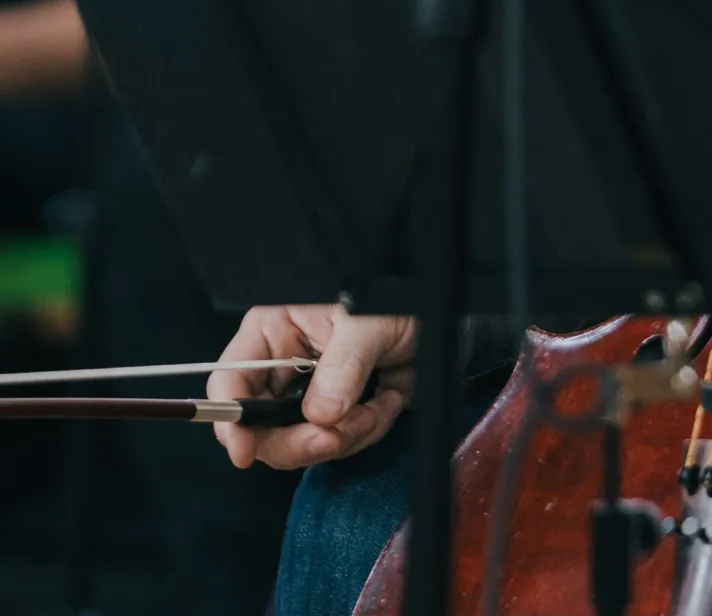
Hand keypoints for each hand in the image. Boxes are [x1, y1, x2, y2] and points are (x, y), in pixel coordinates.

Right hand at [210, 304, 416, 470]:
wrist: (442, 318)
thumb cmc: (399, 300)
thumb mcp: (369, 320)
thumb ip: (343, 365)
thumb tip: (320, 415)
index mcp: (275, 330)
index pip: (230, 381)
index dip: (229, 419)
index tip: (244, 451)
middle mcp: (284, 365)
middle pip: (259, 427)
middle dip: (300, 440)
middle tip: (335, 437)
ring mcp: (309, 394)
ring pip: (300, 443)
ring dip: (344, 434)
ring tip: (377, 405)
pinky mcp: (337, 415)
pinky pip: (336, 444)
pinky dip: (365, 431)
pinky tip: (387, 401)